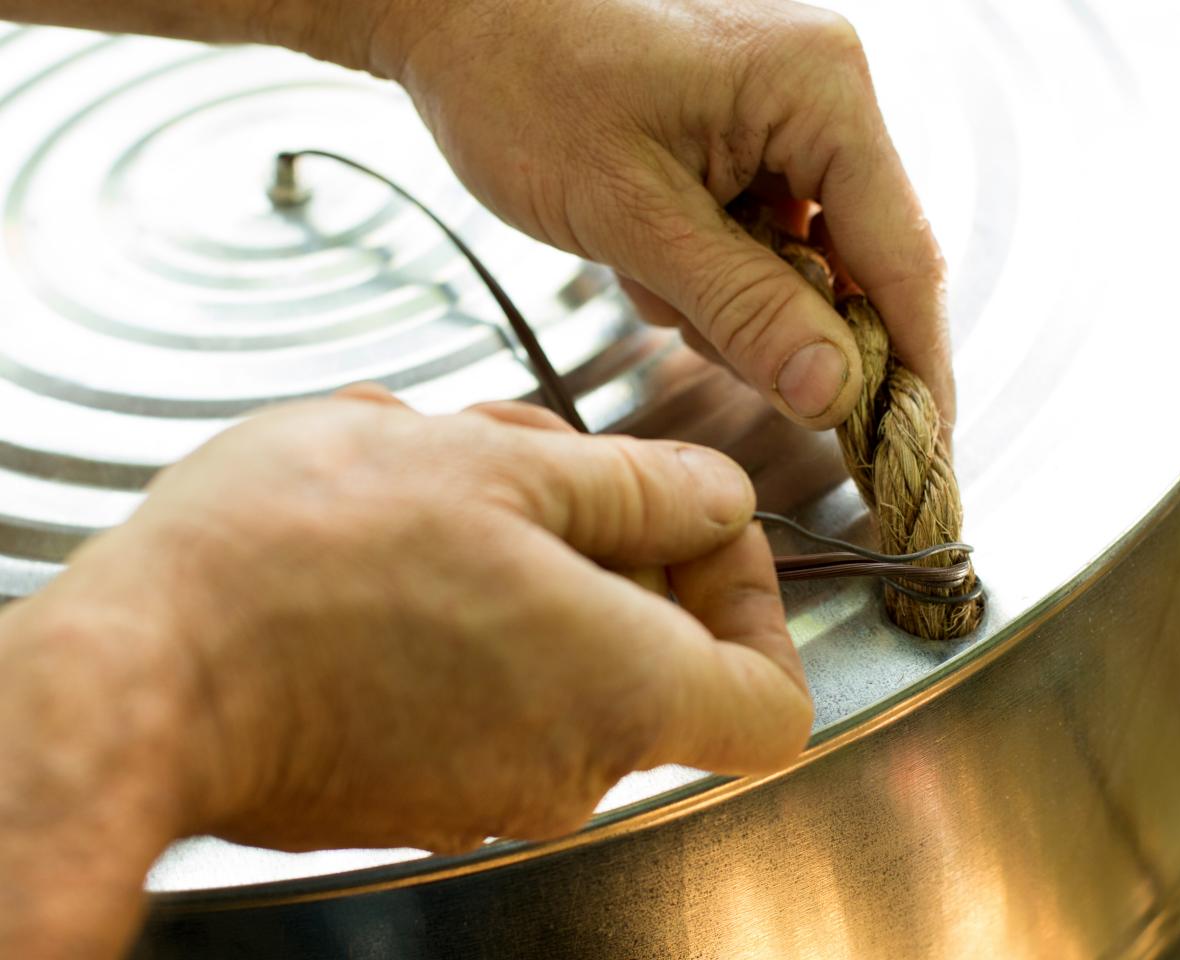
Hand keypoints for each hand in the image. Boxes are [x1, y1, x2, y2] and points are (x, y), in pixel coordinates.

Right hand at [0, 389, 810, 956]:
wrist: (140, 673)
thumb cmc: (305, 564)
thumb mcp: (499, 468)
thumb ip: (640, 488)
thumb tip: (716, 501)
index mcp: (621, 691)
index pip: (771, 698)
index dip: (758, 604)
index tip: (700, 531)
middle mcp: (569, 765)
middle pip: (660, 657)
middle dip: (620, 541)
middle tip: (542, 460)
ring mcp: (489, 787)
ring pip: (565, 654)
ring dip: (537, 557)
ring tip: (448, 485)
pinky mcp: (418, 783)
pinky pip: (489, 686)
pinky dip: (477, 610)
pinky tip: (399, 544)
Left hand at [357, 0, 953, 429]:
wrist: (451, 11)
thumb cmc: (522, 80)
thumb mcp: (633, 214)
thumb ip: (745, 308)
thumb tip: (836, 394)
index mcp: (819, 89)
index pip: (902, 257)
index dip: (917, 369)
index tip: (922, 457)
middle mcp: (821, 93)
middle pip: (858, 264)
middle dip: (790, 329)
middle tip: (710, 344)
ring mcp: (784, 113)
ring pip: (802, 262)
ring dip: (733, 302)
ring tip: (647, 271)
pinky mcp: (744, 134)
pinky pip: (760, 238)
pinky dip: (708, 272)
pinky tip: (644, 253)